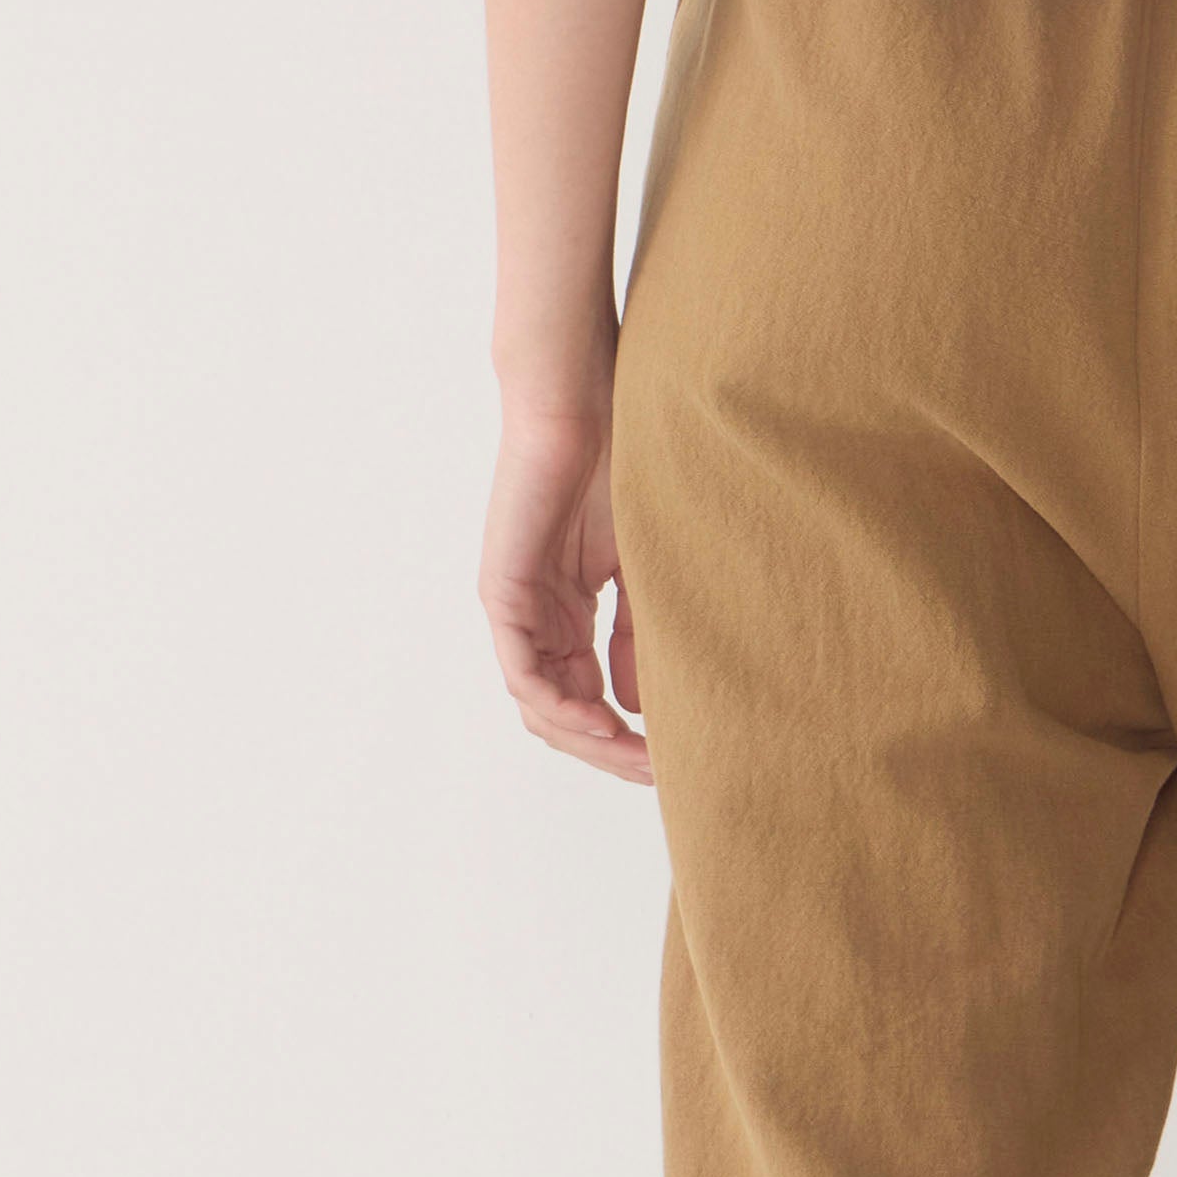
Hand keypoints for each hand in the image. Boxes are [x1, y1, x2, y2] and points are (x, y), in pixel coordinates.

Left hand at [480, 388, 647, 784]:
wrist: (583, 401)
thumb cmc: (619, 463)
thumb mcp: (641, 568)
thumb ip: (638, 634)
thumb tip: (644, 706)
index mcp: (566, 614)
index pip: (586, 698)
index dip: (626, 737)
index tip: (673, 760)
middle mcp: (535, 619)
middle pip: (561, 714)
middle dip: (611, 751)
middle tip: (661, 774)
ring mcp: (516, 608)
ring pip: (540, 704)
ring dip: (589, 739)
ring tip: (638, 757)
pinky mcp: (502, 591)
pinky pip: (522, 669)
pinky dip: (558, 704)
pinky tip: (601, 722)